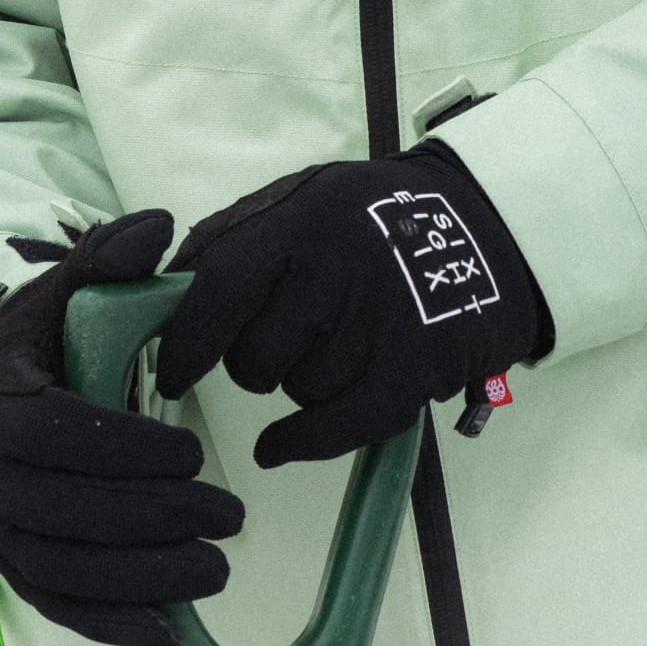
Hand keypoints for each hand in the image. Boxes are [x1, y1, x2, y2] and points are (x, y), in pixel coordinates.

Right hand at [0, 209, 243, 645]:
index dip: (127, 449)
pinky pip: (56, 606)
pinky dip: (110, 625)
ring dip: (144, 578)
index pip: (59, 435)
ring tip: (219, 570)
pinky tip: (171, 634)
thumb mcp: (62, 293)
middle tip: (232, 516)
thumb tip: (162, 225)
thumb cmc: (37, 346)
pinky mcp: (7, 567)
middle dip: (157, 518)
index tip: (196, 451)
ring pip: (65, 569)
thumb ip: (110, 258)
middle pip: (70, 511)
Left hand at [152, 149, 550, 468]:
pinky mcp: (413, 365)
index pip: (219, 285)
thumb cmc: (372, 217)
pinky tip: (276, 446)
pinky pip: (338, 424)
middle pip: (254, 358)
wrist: (484, 228)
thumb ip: (233, 236)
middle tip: (287, 340)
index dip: (187, 339)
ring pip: (299, 391)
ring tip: (338, 345)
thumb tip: (162, 285)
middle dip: (257, 362)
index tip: (173, 369)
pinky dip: (302, 442)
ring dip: (304, 383)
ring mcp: (377, 318)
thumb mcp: (304, 199)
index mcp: (299, 220)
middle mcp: (336, 266)